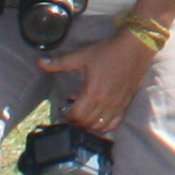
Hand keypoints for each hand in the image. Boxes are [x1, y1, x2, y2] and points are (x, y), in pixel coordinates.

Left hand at [42, 32, 161, 136]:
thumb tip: (40, 62)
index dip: (67, 114)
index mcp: (93, 92)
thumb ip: (60, 63)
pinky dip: (104, 126)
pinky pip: (114, 124)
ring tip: (84, 114)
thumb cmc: (108, 51)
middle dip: (76, 120)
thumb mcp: (82, 56)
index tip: (64, 107)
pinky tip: (98, 118)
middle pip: (87, 123)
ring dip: (89, 124)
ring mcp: (117, 106)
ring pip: (100, 126)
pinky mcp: (125, 104)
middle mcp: (106, 103)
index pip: (77, 115)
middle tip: (72, 110)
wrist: (135, 48)